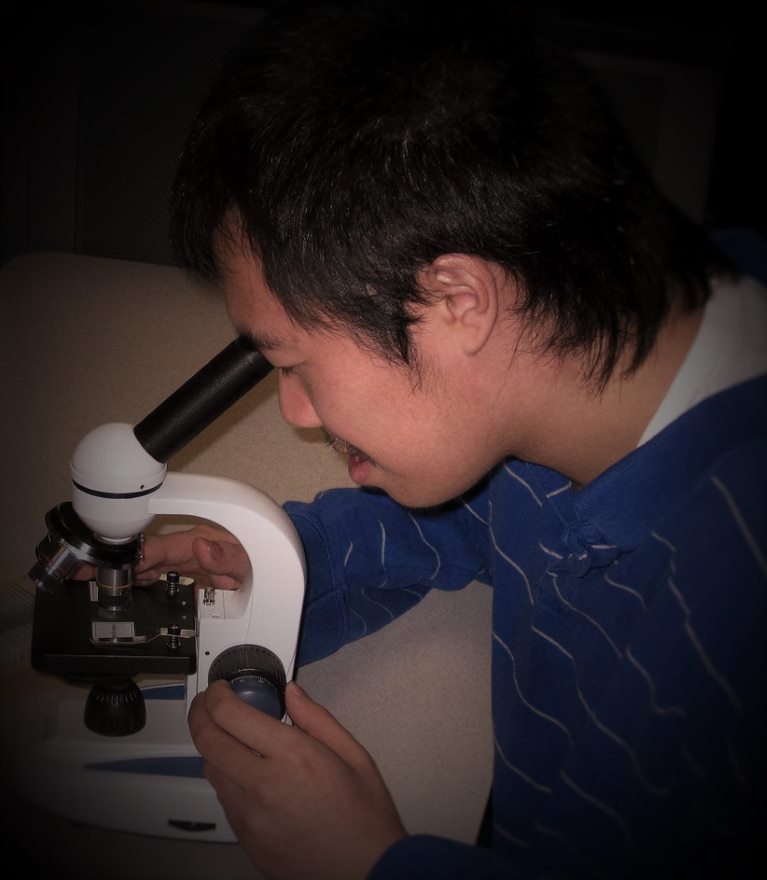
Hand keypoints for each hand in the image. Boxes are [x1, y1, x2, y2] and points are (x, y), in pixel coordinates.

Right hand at [73, 525, 249, 589]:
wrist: (277, 566)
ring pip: (148, 565)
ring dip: (121, 571)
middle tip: (79, 568)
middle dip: (114, 560)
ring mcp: (189, 561)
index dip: (133, 555)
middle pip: (145, 554)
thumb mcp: (254, 559)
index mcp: (199, 542)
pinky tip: (121, 586)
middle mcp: (190, 549)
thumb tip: (202, 546)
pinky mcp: (193, 572)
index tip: (108, 561)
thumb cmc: (265, 555)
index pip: (159, 548)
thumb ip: (229, 556)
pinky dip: (139, 579)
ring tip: (87, 576)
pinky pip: (160, 574)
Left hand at [189, 680, 406, 879]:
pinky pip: (224, 799)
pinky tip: (248, 772)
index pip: (231, 715)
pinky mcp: (246, 837)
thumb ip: (318, 719)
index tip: (222, 688)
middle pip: (207, 740)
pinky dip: (227, 777)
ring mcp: (249, 815)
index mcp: (293, 756)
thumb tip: (292, 692)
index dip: (217, 695)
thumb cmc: (364, 816)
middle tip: (209, 702)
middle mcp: (263, 784)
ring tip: (232, 736)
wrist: (364, 872)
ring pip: (211, 769)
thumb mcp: (355, 755)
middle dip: (200, 713)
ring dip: (214, 746)